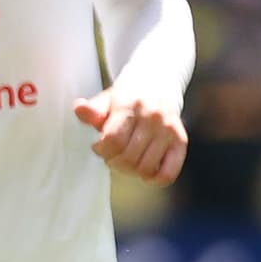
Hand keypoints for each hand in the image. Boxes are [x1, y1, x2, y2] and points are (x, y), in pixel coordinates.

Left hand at [75, 90, 189, 182]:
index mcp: (130, 106)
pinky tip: (145, 171)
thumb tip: (80, 109)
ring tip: (126, 160)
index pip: (113, 141)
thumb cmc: (127, 98)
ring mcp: (168, 130)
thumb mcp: (106, 100)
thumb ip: (93, 110)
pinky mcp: (180, 141)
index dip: (102, 150)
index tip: (99, 147)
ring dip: (131, 171)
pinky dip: (154, 178)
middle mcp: (153, 118)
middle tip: (111, 155)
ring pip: (145, 168)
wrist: (158, 83)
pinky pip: (168, 172)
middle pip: (128, 157)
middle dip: (114, 161)